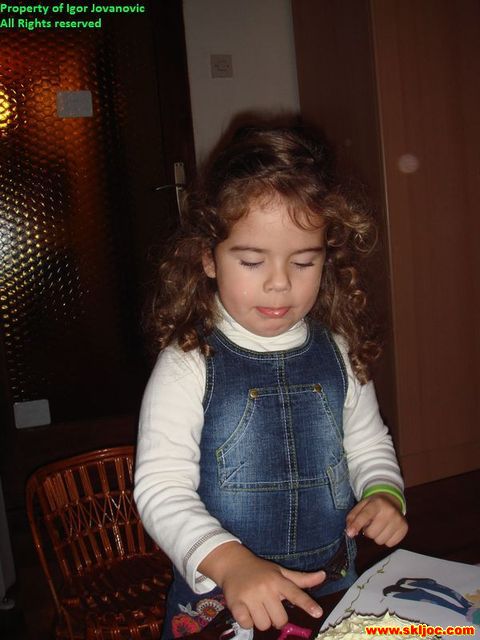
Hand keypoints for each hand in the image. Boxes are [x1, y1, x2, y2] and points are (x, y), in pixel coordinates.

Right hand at [199, 542, 324, 629]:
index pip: (295, 593)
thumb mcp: (280, 572)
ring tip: (257, 607)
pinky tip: (246, 609)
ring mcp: (250, 596)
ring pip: (264, 624)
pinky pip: (247, 624)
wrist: (232, 563)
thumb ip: (301, 579)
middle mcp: (266, 588)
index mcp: (278, 580)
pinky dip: (247, 621)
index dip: (307, 604)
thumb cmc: (260, 570)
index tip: (318, 612)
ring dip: (261, 620)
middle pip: (280, 620)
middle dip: (276, 618)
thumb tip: (323, 575)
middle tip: (269, 607)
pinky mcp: (236, 604)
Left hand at [345, 493, 407, 546]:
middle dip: (368, 531)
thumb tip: (350, 532)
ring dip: (377, 536)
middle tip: (370, 524)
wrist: (391, 501)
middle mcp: (390, 511)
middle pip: (372, 533)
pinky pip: (390, 544)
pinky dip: (386, 539)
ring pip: (380, 541)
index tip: (350, 533)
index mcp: (376, 503)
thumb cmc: (373, 505)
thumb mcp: (361, 506)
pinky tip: (387, 530)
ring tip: (379, 527)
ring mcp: (399, 520)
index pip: (365, 516)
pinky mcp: (404, 528)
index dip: (356, 525)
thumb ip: (352, 517)